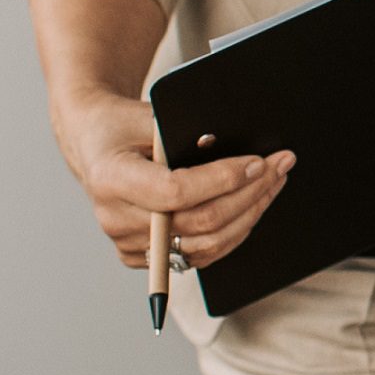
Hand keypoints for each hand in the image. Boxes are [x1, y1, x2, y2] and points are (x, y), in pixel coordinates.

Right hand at [49, 86, 293, 274]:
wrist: (95, 147)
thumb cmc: (123, 126)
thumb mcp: (149, 116)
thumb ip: (187, 136)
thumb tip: (242, 159)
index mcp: (111, 180)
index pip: (177, 192)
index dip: (224, 180)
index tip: (258, 162)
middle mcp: (115, 219)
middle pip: (199, 222)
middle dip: (249, 194)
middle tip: (279, 167)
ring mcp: (128, 244)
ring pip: (206, 245)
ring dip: (249, 215)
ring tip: (273, 184)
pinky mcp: (141, 257)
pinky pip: (198, 255)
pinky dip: (231, 233)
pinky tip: (251, 206)